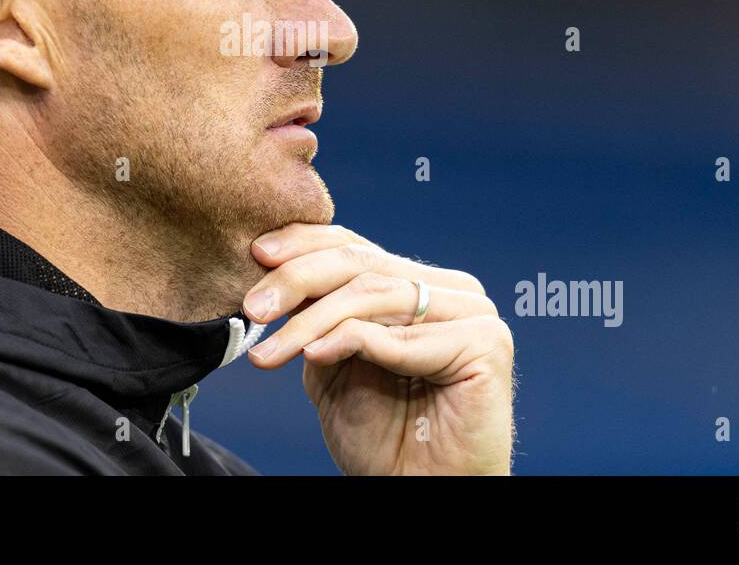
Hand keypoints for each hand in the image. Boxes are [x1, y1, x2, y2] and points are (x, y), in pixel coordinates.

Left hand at [242, 223, 514, 474]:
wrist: (420, 493)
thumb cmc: (384, 438)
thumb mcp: (333, 363)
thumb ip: (317, 318)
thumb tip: (273, 274)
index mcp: (421, 285)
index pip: (356, 248)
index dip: (304, 244)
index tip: (256, 254)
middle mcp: (451, 292)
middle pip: (362, 264)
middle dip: (297, 281)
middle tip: (253, 307)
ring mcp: (473, 314)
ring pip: (372, 296)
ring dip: (310, 322)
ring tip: (270, 350)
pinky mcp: (485, 344)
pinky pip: (400, 336)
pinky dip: (349, 341)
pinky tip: (313, 354)